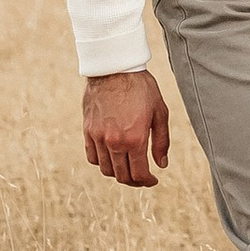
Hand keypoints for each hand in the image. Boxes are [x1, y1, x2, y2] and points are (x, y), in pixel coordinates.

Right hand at [83, 68, 170, 187]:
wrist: (114, 68)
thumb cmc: (141, 88)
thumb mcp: (160, 112)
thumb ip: (162, 141)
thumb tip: (162, 165)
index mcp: (135, 138)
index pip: (139, 174)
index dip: (147, 182)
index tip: (153, 180)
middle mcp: (115, 142)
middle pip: (122, 176)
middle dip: (134, 180)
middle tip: (142, 176)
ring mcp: (99, 137)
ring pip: (106, 170)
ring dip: (118, 173)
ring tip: (127, 166)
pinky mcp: (88, 131)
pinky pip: (92, 157)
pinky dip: (102, 162)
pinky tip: (112, 156)